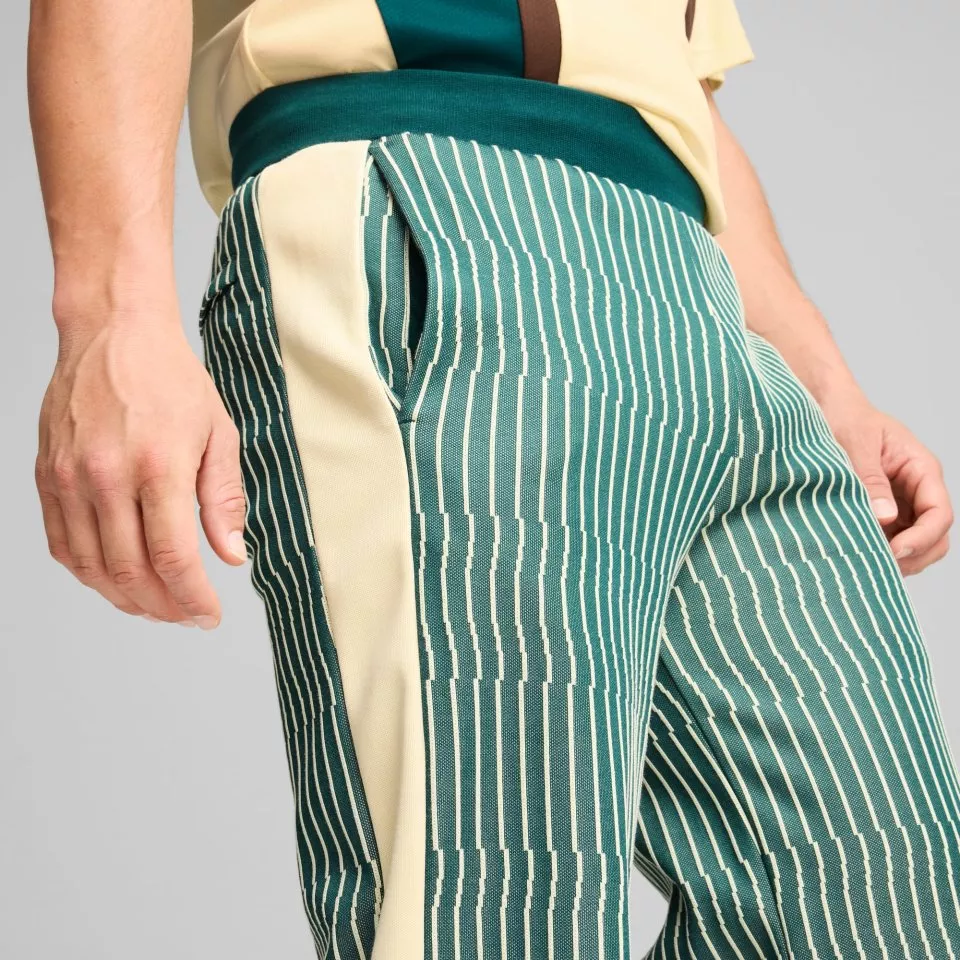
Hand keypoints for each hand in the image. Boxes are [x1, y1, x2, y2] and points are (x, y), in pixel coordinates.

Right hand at [36, 308, 246, 626]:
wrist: (113, 333)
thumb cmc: (172, 379)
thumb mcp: (220, 434)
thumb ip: (224, 499)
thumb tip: (231, 556)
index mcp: (158, 466)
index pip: (172, 557)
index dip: (192, 597)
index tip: (208, 615)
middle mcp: (107, 477)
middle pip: (129, 572)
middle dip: (163, 606)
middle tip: (185, 614)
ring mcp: (70, 478)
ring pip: (91, 567)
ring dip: (125, 598)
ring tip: (155, 605)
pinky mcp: (47, 476)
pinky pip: (61, 544)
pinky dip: (88, 573)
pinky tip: (115, 578)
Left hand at [819, 387, 952, 575]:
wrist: (828, 408)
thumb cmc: (845, 417)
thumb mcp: (856, 444)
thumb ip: (870, 480)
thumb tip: (884, 517)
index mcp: (921, 469)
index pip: (939, 513)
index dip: (922, 537)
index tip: (894, 550)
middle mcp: (917, 490)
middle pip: (936, 537)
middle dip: (914, 556)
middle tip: (878, 565)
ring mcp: (902, 504)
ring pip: (915, 544)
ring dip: (897, 558)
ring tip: (864, 563)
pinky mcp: (882, 513)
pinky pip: (891, 540)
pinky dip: (879, 552)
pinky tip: (856, 555)